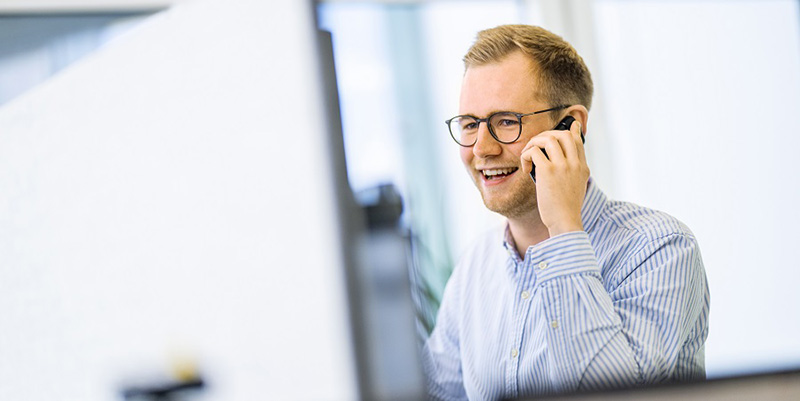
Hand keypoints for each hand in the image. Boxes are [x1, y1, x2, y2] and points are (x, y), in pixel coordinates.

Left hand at [520, 121, 589, 236]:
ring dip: (533, 144)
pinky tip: (525, 168)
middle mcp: (575, 164)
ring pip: (547, 139)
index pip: (578, 141)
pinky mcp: (548, 171)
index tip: (570, 125)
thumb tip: (564, 165)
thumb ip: (573, 174)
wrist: (565, 222)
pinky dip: (526, 156)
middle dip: (546, 135)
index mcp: (582, 168)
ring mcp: (562, 166)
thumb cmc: (566, 209)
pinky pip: (534, 152)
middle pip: (563, 134)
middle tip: (535, 145)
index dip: (572, 130)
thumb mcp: (576, 188)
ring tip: (528, 156)